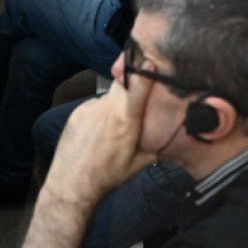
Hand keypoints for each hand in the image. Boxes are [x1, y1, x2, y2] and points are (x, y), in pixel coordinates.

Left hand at [41, 69, 156, 206]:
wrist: (71, 185)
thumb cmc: (107, 177)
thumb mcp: (138, 164)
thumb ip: (158, 146)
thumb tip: (176, 135)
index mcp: (125, 122)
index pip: (137, 87)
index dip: (145, 72)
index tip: (152, 62)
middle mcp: (107, 110)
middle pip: (123, 83)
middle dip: (133, 81)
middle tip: (140, 85)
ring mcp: (90, 109)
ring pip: (110, 95)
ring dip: (117, 102)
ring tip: (117, 121)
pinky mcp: (78, 112)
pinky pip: (96, 104)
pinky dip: (102, 112)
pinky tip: (101, 129)